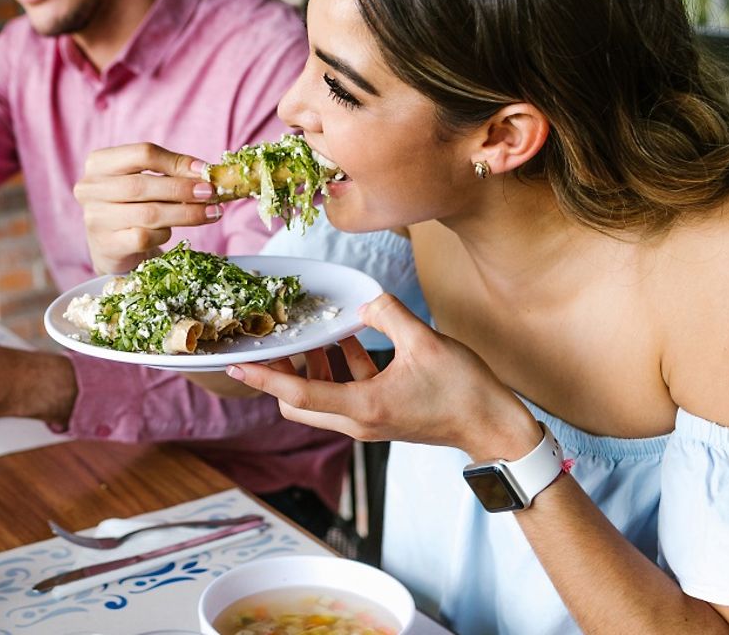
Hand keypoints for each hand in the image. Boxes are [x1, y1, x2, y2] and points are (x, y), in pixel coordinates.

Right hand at [74, 142, 222, 273]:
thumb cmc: (133, 206)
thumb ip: (170, 173)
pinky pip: (144, 237)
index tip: (205, 171)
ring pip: (148, 213)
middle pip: (143, 184)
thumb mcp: (146, 182)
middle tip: (211, 193)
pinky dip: (164, 234)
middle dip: (183, 189)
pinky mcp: (106, 245)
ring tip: (211, 213)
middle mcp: (90, 188)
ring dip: (185, 213)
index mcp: (99, 163)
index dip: (177, 162)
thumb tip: (206, 172)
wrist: (112, 247)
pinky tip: (171, 233)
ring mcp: (95, 218)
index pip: (143, 154)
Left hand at [228, 294, 540, 458]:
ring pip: (320, 397)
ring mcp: (368, 421)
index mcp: (362, 407)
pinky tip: (348, 338)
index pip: (297, 394)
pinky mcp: (380, 414)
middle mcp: (358, 421)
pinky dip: (340, 368)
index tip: (235, 364)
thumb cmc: (463, 390)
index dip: (264, 376)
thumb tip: (364, 302)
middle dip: (282, 371)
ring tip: (315, 332)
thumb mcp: (424, 341)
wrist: (492, 426)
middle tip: (277, 339)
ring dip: (313, 367)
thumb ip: (388, 314)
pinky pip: (345, 391)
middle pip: (298, 402)